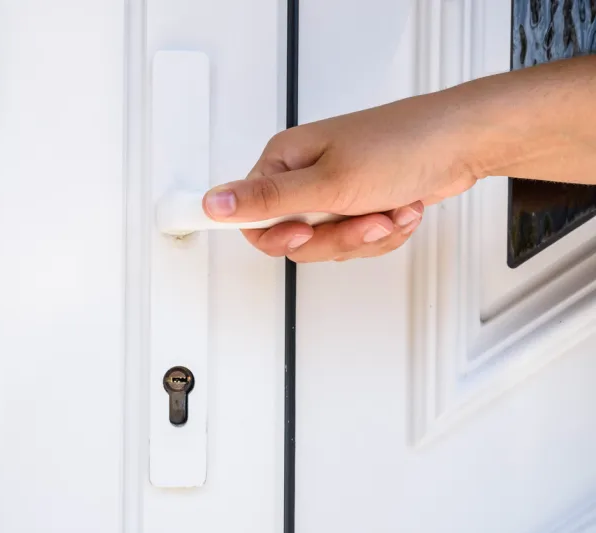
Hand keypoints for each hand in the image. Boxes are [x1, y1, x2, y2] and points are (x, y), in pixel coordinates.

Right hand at [201, 91, 480, 261]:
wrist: (463, 144)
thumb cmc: (403, 145)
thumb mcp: (327, 183)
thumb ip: (267, 201)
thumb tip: (212, 203)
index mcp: (285, 161)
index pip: (252, 216)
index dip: (276, 235)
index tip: (306, 233)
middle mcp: (305, 176)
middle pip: (296, 239)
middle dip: (337, 238)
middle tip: (362, 218)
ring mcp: (335, 192)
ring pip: (330, 245)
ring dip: (367, 236)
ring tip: (388, 208)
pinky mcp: (360, 205)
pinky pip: (358, 242)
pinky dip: (384, 234)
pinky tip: (400, 209)